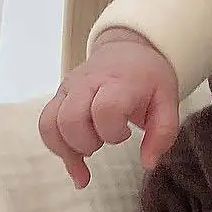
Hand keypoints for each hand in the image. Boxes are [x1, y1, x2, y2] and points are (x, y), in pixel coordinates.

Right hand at [37, 28, 179, 188]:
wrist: (128, 49)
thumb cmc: (147, 77)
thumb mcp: (167, 99)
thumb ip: (163, 132)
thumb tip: (149, 163)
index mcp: (119, 81)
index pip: (105, 109)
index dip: (113, 131)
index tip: (127, 133)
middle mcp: (88, 82)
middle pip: (71, 119)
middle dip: (87, 143)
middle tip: (106, 140)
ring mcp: (69, 87)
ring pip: (50, 124)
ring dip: (68, 148)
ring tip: (90, 149)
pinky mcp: (59, 96)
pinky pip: (45, 125)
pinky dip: (56, 149)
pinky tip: (74, 162)